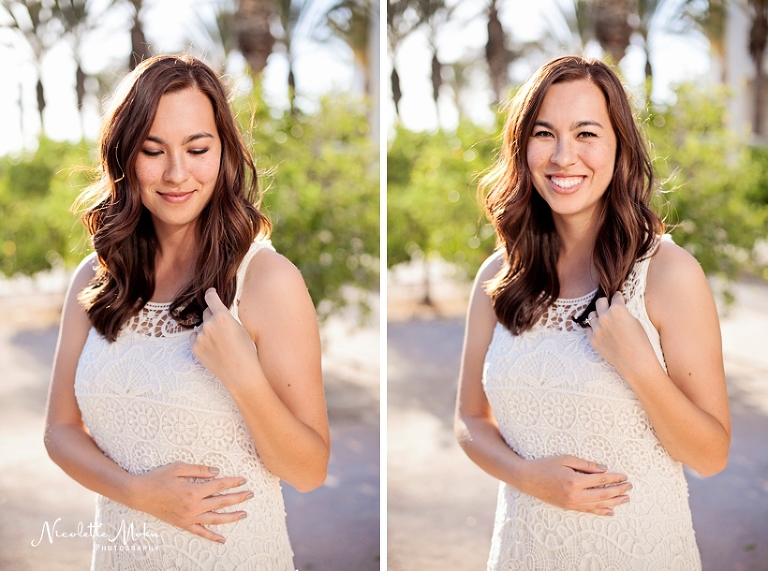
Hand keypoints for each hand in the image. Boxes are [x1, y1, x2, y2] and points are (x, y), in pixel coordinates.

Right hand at [128, 462, 251, 542]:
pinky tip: (223, 539)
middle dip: (238, 497)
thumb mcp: (178, 467)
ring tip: (244, 514)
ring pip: (215, 519)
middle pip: (221, 502)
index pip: (219, 485)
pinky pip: (200, 532)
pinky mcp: (183, 524)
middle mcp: (193, 506)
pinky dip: (212, 537)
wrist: (140, 494)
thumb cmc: (158, 478)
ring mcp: (188, 517)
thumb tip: (217, 472)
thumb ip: (199, 470)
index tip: (244, 480)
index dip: (233, 482)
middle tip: (251, 494)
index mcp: (193, 490)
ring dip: (231, 517)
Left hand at [190, 288, 259, 388]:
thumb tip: (218, 312)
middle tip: (222, 328)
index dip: (210, 294)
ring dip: (207, 330)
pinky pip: (195, 337)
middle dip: (212, 317)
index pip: (210, 298)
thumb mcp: (240, 328)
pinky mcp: (195, 348)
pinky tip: (212, 347)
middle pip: (206, 313)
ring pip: (201, 327)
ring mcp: (200, 337)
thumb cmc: (246, 351)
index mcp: (223, 316)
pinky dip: (201, 339)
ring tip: (220, 343)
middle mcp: (209, 324)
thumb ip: (226, 318)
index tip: (210, 293)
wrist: (241, 373)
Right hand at [514, 456, 630, 515]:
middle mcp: (575, 495)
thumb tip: (604, 469)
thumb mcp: (565, 459)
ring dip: (614, 502)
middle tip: (629, 487)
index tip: (624, 476)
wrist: (528, 479)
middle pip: (602, 494)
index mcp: (574, 481)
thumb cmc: (545, 465)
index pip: (600, 480)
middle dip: (618, 491)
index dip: (614, 478)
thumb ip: (585, 464)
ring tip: (626, 499)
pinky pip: (588, 511)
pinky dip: (601, 511)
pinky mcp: (569, 507)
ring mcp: (572, 503)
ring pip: (598, 505)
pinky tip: (610, 511)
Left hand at [585, 292, 657, 379]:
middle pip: (600, 302)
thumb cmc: (641, 343)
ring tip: (605, 321)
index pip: (615, 297)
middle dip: (605, 303)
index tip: (618, 298)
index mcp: (617, 310)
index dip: (618, 298)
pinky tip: (601, 331)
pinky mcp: (592, 340)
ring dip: (598, 316)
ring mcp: (597, 329)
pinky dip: (594, 329)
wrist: (636, 362)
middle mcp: (604, 317)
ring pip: (592, 315)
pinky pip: (589, 329)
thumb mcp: (636, 322)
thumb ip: (624, 313)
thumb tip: (618, 310)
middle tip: (609, 306)